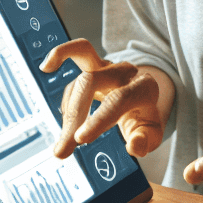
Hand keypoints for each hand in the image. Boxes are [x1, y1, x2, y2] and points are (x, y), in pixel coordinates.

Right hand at [40, 38, 162, 158]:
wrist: (143, 94)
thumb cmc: (144, 115)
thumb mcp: (152, 133)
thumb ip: (145, 140)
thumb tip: (134, 145)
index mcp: (145, 88)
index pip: (120, 99)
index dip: (98, 118)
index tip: (80, 139)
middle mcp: (126, 72)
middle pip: (93, 81)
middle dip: (75, 114)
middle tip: (64, 148)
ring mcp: (108, 66)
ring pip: (81, 76)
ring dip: (68, 112)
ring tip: (63, 143)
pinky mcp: (93, 62)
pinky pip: (75, 54)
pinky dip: (62, 69)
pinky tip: (49, 74)